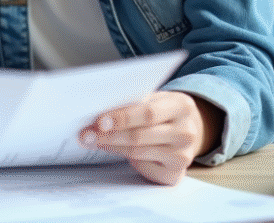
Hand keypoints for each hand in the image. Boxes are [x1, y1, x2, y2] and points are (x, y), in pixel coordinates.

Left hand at [77, 92, 223, 184]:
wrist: (186, 130)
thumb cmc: (162, 111)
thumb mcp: (155, 99)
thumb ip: (135, 102)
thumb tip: (100, 110)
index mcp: (182, 106)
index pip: (148, 113)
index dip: (122, 118)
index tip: (99, 121)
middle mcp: (187, 132)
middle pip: (141, 135)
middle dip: (110, 135)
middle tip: (87, 134)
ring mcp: (183, 156)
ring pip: (138, 152)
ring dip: (111, 146)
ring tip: (92, 140)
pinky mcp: (175, 174)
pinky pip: (143, 167)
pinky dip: (124, 159)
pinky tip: (110, 150)